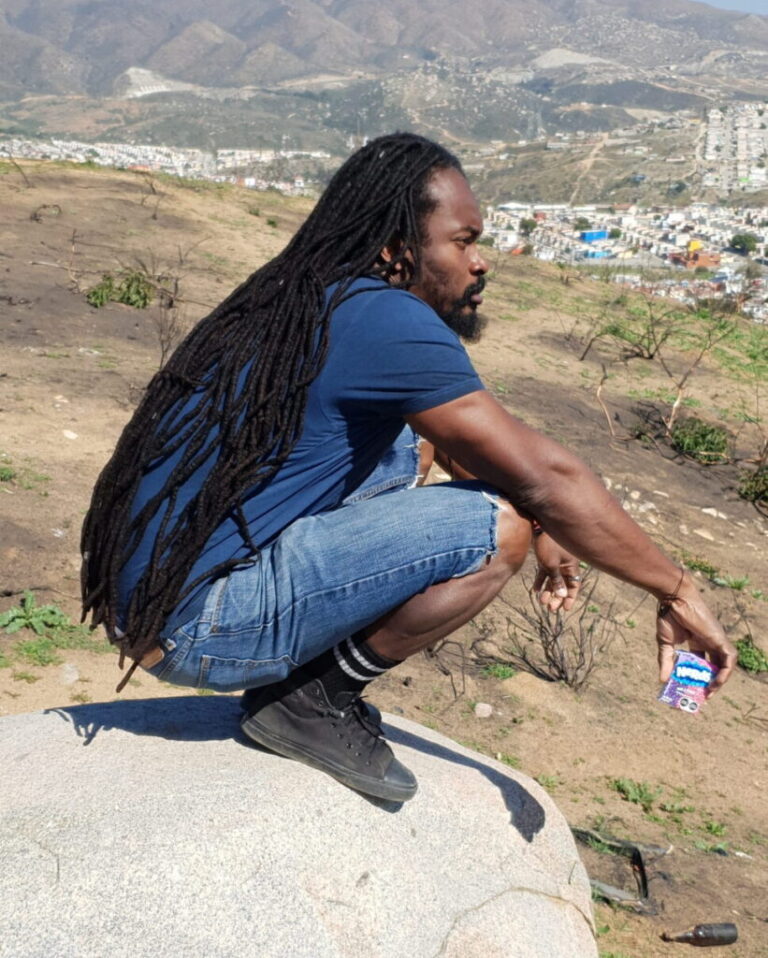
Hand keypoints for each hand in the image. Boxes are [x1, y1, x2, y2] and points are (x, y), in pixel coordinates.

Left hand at [532, 531, 582, 612]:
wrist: (538, 527)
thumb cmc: (548, 544)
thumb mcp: (552, 565)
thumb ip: (556, 580)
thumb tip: (561, 596)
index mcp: (571, 567)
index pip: (574, 585)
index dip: (570, 598)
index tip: (565, 609)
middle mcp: (565, 565)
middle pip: (563, 585)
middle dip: (557, 597)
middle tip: (550, 609)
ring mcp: (555, 562)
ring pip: (553, 580)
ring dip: (548, 591)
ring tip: (541, 601)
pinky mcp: (545, 558)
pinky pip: (544, 573)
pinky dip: (540, 581)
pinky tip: (535, 590)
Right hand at [656, 575, 736, 695]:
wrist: (674, 599)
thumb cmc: (668, 616)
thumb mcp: (666, 644)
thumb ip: (666, 661)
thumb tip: (662, 681)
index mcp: (696, 643)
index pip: (702, 665)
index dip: (699, 678)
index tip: (693, 690)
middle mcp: (709, 644)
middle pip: (713, 667)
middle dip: (709, 683)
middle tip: (702, 696)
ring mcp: (715, 641)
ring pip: (725, 666)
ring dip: (719, 680)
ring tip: (709, 692)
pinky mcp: (720, 639)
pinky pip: (729, 660)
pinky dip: (725, 673)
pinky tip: (716, 682)